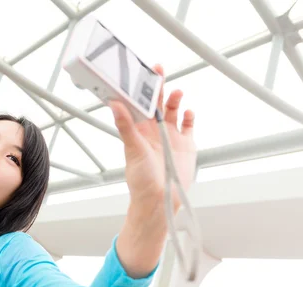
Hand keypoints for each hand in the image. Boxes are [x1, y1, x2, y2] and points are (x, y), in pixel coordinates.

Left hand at [113, 65, 196, 277]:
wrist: (160, 200)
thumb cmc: (141, 179)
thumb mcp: (132, 149)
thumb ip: (125, 126)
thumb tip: (113, 104)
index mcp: (138, 130)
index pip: (137, 103)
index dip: (138, 88)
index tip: (138, 72)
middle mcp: (154, 130)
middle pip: (156, 102)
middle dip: (157, 86)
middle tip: (158, 69)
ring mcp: (170, 136)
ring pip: (173, 110)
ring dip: (174, 99)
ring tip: (176, 93)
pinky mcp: (186, 144)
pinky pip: (189, 124)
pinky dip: (189, 116)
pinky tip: (188, 112)